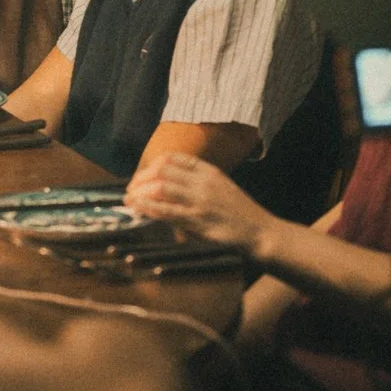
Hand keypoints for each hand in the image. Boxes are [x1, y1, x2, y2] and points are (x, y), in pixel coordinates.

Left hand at [126, 151, 271, 256]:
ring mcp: (200, 201)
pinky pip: (166, 211)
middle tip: (131, 189)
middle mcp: (203, 182)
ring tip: (129, 200)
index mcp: (209, 171)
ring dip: (140, 193)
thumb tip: (170, 184)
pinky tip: (139, 209)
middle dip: (141, 178)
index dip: (153, 165)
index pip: (173, 158)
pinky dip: (148, 208)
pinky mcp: (198, 221)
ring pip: (160, 188)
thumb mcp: (222, 188)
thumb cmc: (241, 213)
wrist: (260, 232)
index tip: (143, 175)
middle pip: (162, 170)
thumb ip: (199, 183)